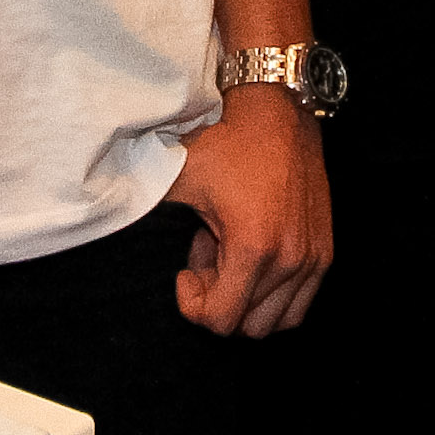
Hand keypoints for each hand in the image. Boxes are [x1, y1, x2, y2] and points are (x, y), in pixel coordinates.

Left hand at [164, 84, 330, 336]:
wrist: (277, 108)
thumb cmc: (226, 140)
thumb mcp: (180, 179)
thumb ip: (148, 216)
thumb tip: (111, 230)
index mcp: (254, 247)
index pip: (222, 323)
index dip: (194, 305)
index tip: (185, 271)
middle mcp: (291, 259)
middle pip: (247, 326)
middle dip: (220, 299)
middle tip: (206, 256)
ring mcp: (313, 257)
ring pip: (275, 321)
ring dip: (247, 299)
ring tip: (229, 255)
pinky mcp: (324, 251)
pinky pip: (299, 305)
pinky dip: (273, 296)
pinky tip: (253, 256)